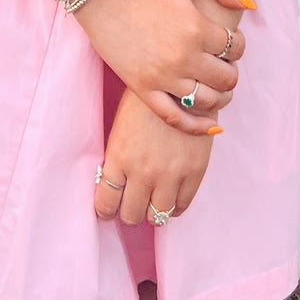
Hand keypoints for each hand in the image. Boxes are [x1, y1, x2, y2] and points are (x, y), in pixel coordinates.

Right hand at [73, 0, 252, 133]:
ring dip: (220, 97)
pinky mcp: (143, 89)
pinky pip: (175, 118)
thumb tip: (249, 4)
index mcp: (197, 29)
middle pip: (226, 79)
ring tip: (216, 86)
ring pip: (207, 102)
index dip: (238, 44)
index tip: (230, 39)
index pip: (235, 48)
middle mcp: (183, 58)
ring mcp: (162, 77)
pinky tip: (210, 125)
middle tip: (223, 62)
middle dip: (231, 70)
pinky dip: (197, 126)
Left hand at [95, 86, 215, 226]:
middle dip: (128, 210)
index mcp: (120, 156)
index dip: (105, 209)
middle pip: (131, 215)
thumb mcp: (120, 127)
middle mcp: (143, 171)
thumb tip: (112, 186)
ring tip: (152, 199)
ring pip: (157, 217)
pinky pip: (181, 207)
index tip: (108, 208)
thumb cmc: (146, 101)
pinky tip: (170, 195)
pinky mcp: (194, 172)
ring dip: (152, 210)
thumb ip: (117, 159)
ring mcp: (171, 174)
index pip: (106, 203)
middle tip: (131, 201)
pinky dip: (173, 206)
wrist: (182, 83)